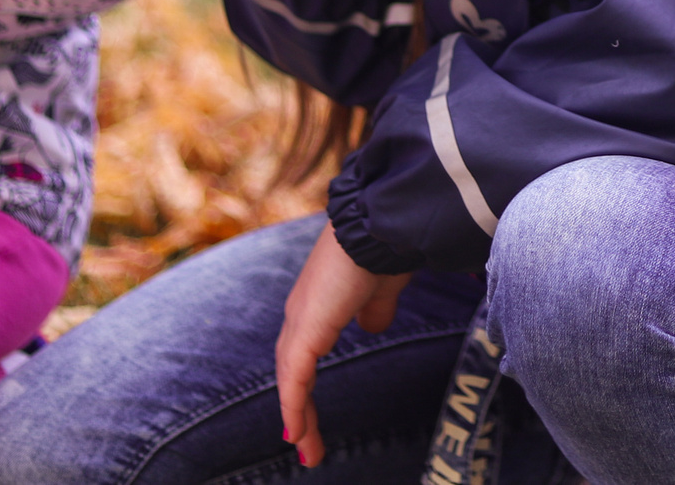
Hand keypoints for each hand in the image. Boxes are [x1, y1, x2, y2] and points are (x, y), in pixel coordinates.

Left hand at [274, 224, 411, 467]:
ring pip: (291, 378)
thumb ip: (377, 310)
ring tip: (306, 450)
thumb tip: (374, 327)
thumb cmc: (383, 248)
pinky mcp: (307, 328)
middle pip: (292, 371)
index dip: (303, 387)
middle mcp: (301, 313)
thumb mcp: (382, 289)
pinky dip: (294, 405)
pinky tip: (297, 432)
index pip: (302, 355)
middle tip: (307, 446)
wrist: (379, 225)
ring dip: (297, 416)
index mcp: (317, 306)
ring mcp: (301, 319)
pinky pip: (296, 377)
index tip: (307, 421)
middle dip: (299, 410)